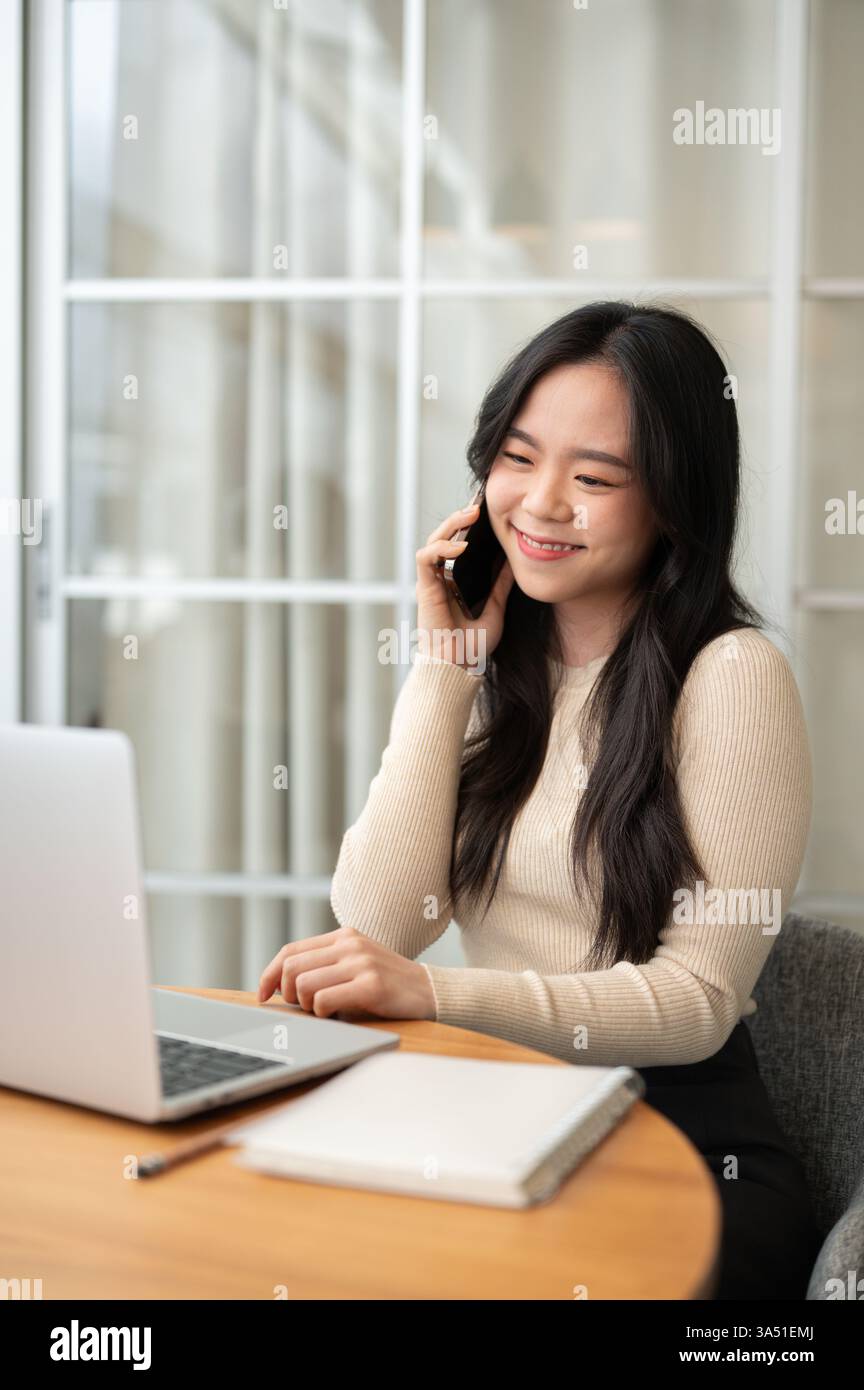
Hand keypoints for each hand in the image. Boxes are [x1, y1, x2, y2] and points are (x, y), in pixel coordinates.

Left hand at [256, 925, 436, 1021]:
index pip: (290, 951)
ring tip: (322, 1010)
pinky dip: (322, 1012)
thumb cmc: (387, 985)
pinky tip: (336, 1013)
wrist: (429, 992)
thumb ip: (325, 966)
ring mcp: (360, 962)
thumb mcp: (355, 964)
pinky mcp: (370, 984)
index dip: (269, 974)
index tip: (263, 995)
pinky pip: (324, 1001)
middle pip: (292, 968)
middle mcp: (350, 944)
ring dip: (306, 1005)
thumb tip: (280, 985)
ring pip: (304, 985)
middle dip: (287, 993)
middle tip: (302, 1007)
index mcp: (343, 936)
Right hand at [415, 500, 514, 668]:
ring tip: (470, 516)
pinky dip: (442, 548)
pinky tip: (461, 547)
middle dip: (459, 519)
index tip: (486, 513)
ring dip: (450, 526)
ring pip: (433, 542)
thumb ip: (500, 585)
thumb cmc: (473, 646)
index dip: (468, 528)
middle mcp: (440, 580)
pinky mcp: (424, 588)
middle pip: (445, 538)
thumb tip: (512, 561)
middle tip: (479, 507)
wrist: (459, 666)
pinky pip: (426, 558)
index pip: (458, 546)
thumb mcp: (495, 608)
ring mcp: (430, 583)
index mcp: (454, 582)